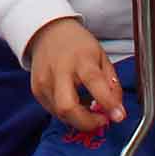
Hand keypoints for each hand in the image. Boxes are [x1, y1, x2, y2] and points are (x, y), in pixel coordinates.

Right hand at [25, 17, 126, 132]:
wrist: (48, 32)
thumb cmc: (78, 45)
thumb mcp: (102, 57)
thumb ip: (112, 84)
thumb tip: (117, 111)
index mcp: (80, 58)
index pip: (93, 81)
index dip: (107, 102)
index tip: (118, 116)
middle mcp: (58, 70)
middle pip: (68, 107)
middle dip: (87, 123)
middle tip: (101, 120)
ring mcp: (44, 82)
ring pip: (61, 114)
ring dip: (79, 119)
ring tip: (89, 107)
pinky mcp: (36, 90)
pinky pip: (54, 111)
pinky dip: (68, 113)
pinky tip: (75, 102)